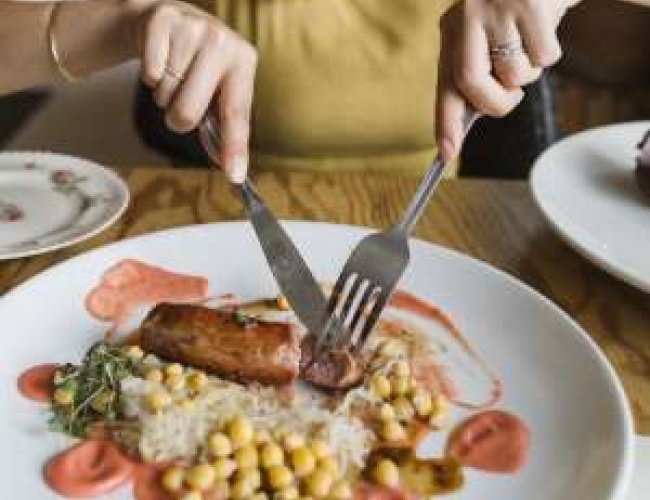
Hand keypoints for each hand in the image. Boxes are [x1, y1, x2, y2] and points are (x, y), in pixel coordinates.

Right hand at [130, 0, 256, 182]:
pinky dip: (150, 76)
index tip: (234, 175)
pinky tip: (161, 61)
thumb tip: (231, 169)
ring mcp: (192, 28)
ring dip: (165, 94)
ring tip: (175, 73)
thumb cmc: (201, 65)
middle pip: (189, 113)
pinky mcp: (162, 20)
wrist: (172, 20)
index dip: (234, 148)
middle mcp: (222, 42)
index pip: (237, 115)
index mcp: (244, 61)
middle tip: (183, 100)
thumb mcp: (222, 87)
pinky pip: (149, 74)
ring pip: (165, 96)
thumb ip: (226, 126)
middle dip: (179, 118)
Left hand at [435, 0, 578, 159]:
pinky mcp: (530, 3)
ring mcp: (497, 8)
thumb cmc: (519, 15)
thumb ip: (477, 76)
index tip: (446, 152)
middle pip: (470, 84)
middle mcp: (466, 16)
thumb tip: (468, 122)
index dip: (445, 121)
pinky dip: (550, 54)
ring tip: (530, 46)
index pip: (445, 84)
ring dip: (529, 74)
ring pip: (513, 74)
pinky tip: (546, 30)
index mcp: (452, 29)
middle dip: (496, 103)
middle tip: (512, 96)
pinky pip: (544, 57)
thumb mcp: (489, 40)